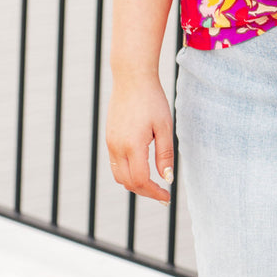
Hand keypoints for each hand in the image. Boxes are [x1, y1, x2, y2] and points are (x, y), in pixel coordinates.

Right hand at [105, 73, 174, 202]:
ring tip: (153, 184)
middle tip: (162, 194)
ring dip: (135, 184)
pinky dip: (127, 173)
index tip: (167, 197)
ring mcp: (110, 143)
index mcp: (132, 145)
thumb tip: (167, 178)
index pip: (141, 180)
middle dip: (145, 192)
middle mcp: (117, 147)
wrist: (131, 79)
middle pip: (128, 182)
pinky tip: (142, 169)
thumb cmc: (152, 100)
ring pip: (119, 176)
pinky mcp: (109, 138)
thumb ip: (165, 154)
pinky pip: (115, 164)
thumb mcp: (165, 127)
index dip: (154, 193)